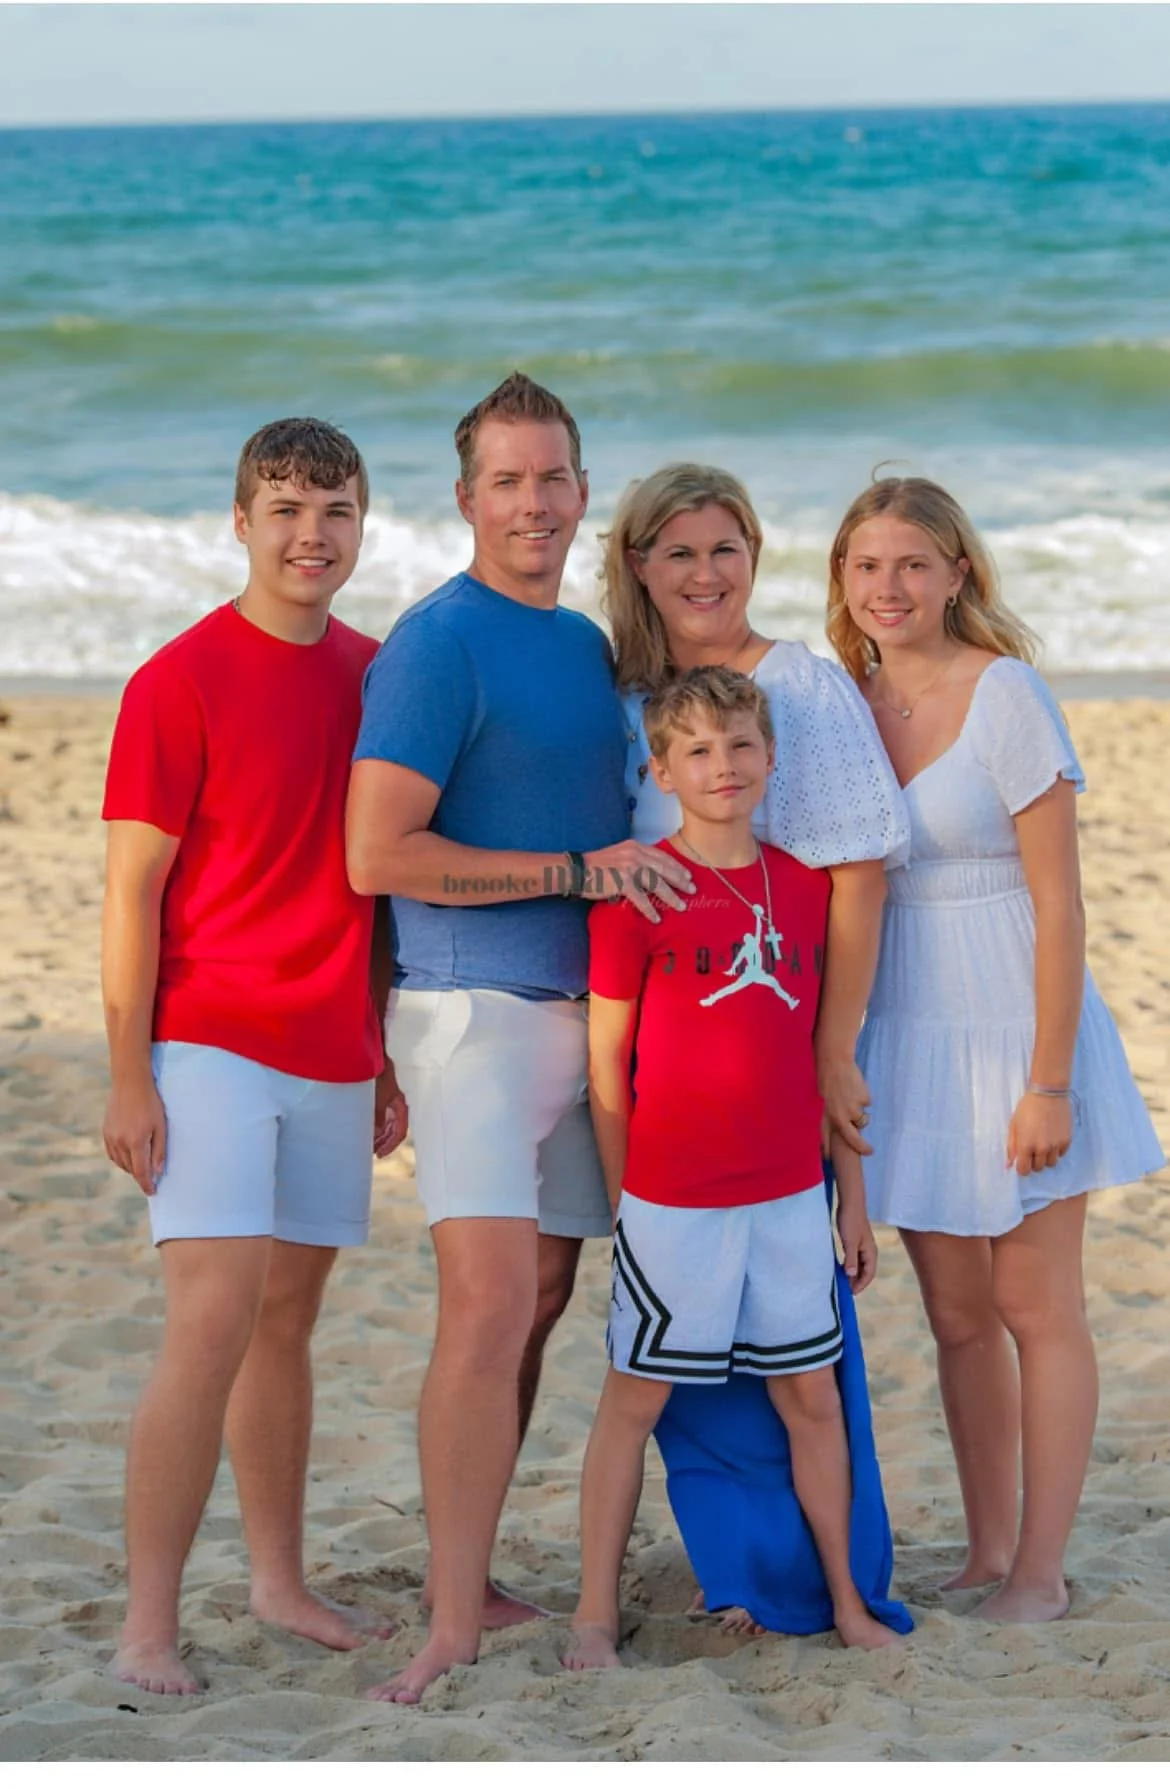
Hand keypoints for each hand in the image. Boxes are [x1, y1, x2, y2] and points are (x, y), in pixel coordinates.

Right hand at [103, 1076, 166, 1194]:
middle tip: (150, 1179)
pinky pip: (112, 1153)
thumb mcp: (161, 1126)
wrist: (130, 1083)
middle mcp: (120, 1142)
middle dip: (140, 1176)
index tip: (152, 1192)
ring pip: (120, 1162)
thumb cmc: (151, 1103)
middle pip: (130, 1168)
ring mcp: (110, 1137)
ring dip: (131, 1168)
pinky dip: (121, 1159)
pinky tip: (129, 1157)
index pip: (141, 1172)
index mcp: (136, 1141)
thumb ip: (159, 1150)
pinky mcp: (105, 1132)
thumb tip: (157, 1172)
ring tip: (141, 1167)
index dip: (146, 1184)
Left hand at [373, 1065, 407, 1157]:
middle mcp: (397, 1103)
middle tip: (370, 1152)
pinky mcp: (382, 1094)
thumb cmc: (379, 1072)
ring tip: (367, 1143)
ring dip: (378, 1135)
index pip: (400, 1131)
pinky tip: (365, 1128)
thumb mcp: (378, 1096)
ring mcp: (390, 1099)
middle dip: (383, 1142)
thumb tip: (377, 1133)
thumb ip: (378, 1115)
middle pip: (393, 1129)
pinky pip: (381, 1115)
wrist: (373, 1052)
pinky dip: (374, 1124)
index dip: (390, 1145)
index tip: (378, 1154)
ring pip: (387, 1123)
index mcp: (401, 1105)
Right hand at [581, 841, 694, 922]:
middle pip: (663, 868)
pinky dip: (650, 910)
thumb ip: (634, 860)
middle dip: (680, 879)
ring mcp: (630, 868)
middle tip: (692, 888)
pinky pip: (642, 899)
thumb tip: (650, 873)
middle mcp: (635, 855)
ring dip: (671, 896)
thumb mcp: (618, 855)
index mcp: (635, 847)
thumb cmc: (595, 866)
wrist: (576, 870)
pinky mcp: (623, 882)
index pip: (661, 856)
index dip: (675, 866)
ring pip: (657, 883)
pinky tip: (657, 918)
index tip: (687, 874)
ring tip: (681, 905)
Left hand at [817, 1053, 873, 1156]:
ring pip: (862, 1119)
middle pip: (853, 1138)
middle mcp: (840, 1116)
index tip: (828, 1159)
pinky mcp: (863, 1101)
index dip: (826, 1149)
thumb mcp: (824, 1100)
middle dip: (862, 1147)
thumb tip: (842, 1128)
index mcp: (826, 1116)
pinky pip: (867, 1103)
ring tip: (851, 1096)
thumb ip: (832, 1114)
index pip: (826, 1137)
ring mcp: (853, 1109)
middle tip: (870, 1151)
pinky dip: (863, 1097)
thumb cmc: (828, 1080)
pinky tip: (855, 1087)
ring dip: (860, 1112)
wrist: (835, 1062)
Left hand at [836, 1200, 877, 1292]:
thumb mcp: (850, 1242)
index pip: (869, 1274)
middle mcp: (868, 1251)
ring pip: (860, 1265)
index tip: (851, 1293)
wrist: (850, 1203)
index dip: (861, 1284)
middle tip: (846, 1290)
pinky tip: (842, 1268)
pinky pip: (854, 1258)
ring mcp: (862, 1246)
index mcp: (870, 1252)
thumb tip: (851, 1275)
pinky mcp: (855, 1241)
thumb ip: (851, 1259)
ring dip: (853, 1274)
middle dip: (857, 1281)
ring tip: (844, 1282)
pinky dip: (850, 1265)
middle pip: (865, 1271)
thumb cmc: (850, 1221)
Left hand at [1006, 1091, 1071, 1176]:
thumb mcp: (1014, 1125)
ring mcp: (1056, 1145)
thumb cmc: (1027, 1108)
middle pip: (1038, 1168)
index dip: (1022, 1168)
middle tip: (1032, 1151)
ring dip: (1045, 1158)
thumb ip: (1011, 1146)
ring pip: (1051, 1164)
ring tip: (1043, 1146)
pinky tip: (1052, 1140)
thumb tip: (1009, 1165)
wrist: (1048, 1094)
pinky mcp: (1067, 1140)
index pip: (1024, 1170)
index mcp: (1026, 1145)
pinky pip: (1061, 1154)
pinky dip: (1056, 1151)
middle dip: (1033, 1163)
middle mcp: (1042, 1149)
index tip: (1022, 1162)